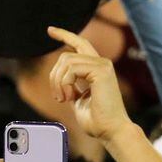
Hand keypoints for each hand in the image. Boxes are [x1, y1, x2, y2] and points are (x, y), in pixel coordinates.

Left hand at [44, 28, 134, 144]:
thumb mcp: (79, 100)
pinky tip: (70, 97)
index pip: (80, 43)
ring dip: (59, 82)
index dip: (64, 35)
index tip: (50, 30)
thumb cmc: (98, 121)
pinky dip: (65, 83)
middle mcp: (102, 63)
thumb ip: (72, 86)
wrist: (111, 131)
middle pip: (66, 55)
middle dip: (54, 75)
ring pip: (66, 61)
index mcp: (97, 69)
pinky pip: (71, 68)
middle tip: (59, 97)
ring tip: (64, 99)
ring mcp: (102, 66)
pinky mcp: (101, 71)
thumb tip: (61, 79)